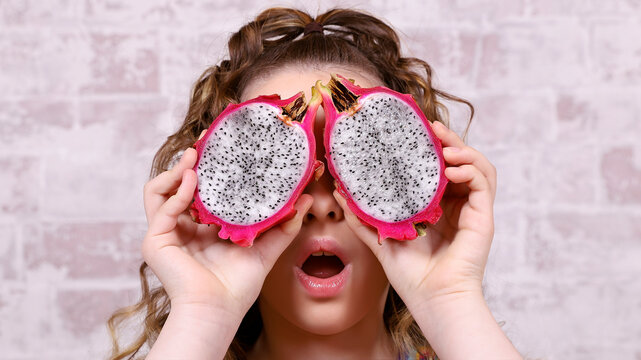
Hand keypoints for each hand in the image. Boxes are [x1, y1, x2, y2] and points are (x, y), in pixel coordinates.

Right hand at [141, 147, 312, 317]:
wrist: (219, 310)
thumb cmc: (238, 286)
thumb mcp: (266, 247)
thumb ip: (284, 225)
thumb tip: (305, 200)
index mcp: (202, 228)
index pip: (199, 190)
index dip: (207, 167)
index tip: (221, 144)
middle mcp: (181, 228)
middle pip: (177, 185)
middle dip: (188, 161)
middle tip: (203, 140)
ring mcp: (166, 233)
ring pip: (159, 191)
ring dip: (176, 171)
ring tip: (194, 156)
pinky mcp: (155, 241)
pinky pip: (162, 207)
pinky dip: (178, 192)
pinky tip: (195, 181)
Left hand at [333, 120, 496, 308]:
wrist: (431, 299)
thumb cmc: (409, 274)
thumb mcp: (380, 237)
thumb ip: (362, 216)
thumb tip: (338, 192)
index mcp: (436, 205)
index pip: (438, 167)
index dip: (430, 146)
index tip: (415, 129)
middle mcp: (456, 203)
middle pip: (459, 160)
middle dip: (448, 139)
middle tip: (432, 127)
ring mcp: (471, 209)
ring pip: (476, 166)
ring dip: (463, 149)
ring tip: (444, 144)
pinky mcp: (483, 217)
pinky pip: (484, 183)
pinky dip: (471, 169)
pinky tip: (452, 168)